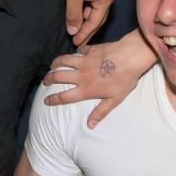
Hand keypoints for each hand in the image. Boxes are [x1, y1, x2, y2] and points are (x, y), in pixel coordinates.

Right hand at [40, 31, 155, 127]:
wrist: (130, 57)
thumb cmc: (125, 79)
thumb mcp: (114, 100)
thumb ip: (100, 112)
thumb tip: (89, 125)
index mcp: (86, 89)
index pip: (64, 96)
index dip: (53, 99)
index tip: (46, 100)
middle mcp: (81, 75)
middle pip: (58, 76)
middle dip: (48, 79)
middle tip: (45, 81)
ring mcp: (84, 61)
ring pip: (63, 60)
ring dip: (56, 63)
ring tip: (53, 65)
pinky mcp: (90, 50)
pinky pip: (78, 50)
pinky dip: (75, 52)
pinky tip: (76, 53)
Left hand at [55, 0, 114, 46]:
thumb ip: (74, 15)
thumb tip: (73, 31)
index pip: (96, 22)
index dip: (85, 34)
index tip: (76, 42)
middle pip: (99, 16)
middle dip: (88, 28)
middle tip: (77, 40)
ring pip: (96, 8)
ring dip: (86, 18)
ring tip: (76, 27)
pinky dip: (87, 7)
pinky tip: (79, 11)